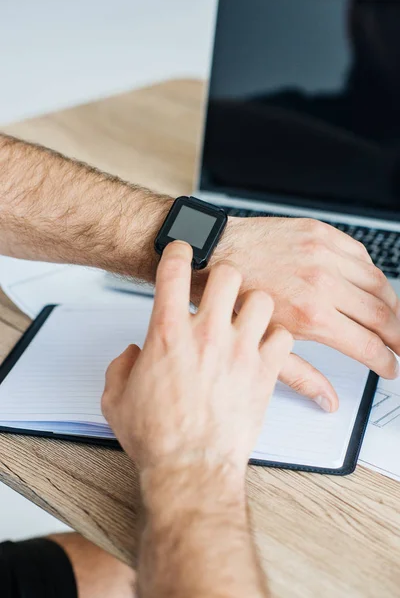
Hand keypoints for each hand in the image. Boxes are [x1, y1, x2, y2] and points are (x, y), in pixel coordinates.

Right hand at [101, 241, 292, 473]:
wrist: (191, 469)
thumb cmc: (158, 438)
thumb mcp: (117, 398)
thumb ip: (121, 366)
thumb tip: (132, 354)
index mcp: (167, 333)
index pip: (174, 270)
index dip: (178, 251)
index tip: (182, 250)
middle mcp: (207, 334)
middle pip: (227, 273)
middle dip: (224, 274)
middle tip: (222, 287)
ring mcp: (239, 351)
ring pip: (262, 299)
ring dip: (255, 305)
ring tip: (248, 317)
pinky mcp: (264, 373)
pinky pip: (284, 338)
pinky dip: (277, 338)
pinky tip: (266, 348)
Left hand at [198, 216, 399, 412]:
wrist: (212, 253)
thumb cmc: (231, 297)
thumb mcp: (262, 346)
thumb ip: (301, 374)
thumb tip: (327, 399)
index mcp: (311, 314)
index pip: (368, 345)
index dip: (386, 361)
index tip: (389, 367)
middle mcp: (323, 282)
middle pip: (382, 315)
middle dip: (397, 336)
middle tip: (399, 346)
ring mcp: (323, 254)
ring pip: (378, 283)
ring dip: (391, 305)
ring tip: (390, 319)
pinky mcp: (319, 232)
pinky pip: (360, 254)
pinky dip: (370, 273)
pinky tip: (367, 285)